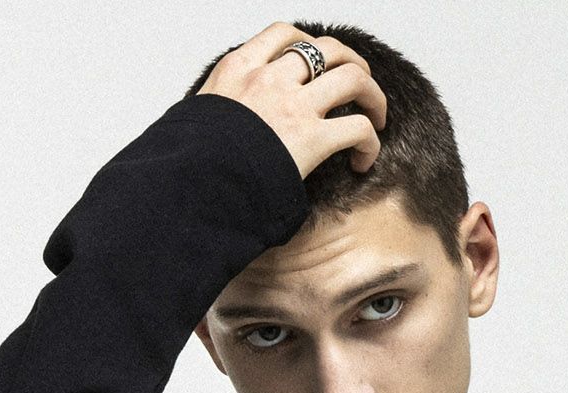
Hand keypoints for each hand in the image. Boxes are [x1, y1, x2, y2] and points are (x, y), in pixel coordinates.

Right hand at [199, 21, 387, 179]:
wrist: (191, 182)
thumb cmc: (190, 160)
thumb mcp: (197, 117)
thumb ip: (218, 107)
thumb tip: (218, 121)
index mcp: (239, 68)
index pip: (283, 34)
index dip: (310, 43)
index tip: (319, 62)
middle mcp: (271, 78)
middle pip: (328, 50)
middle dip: (353, 64)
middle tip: (360, 85)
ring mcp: (293, 106)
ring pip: (353, 79)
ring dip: (373, 95)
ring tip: (377, 117)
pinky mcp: (312, 139)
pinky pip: (358, 128)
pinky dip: (370, 142)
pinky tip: (363, 159)